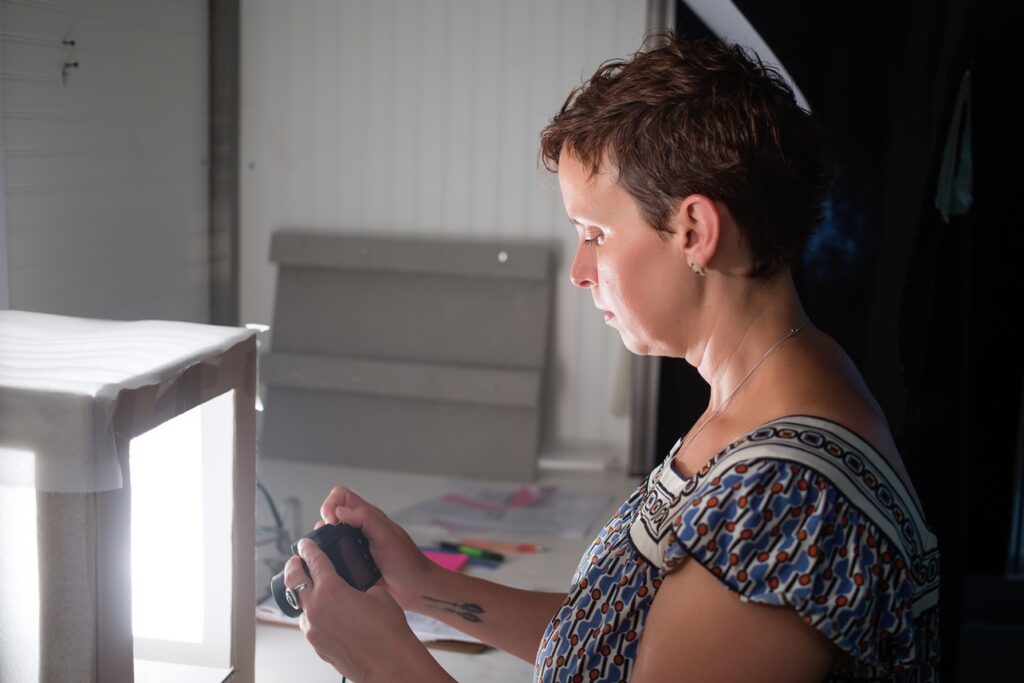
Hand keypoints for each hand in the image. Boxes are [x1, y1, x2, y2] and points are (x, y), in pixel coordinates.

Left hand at [285, 539, 433, 681]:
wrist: (389, 663)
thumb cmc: (387, 631)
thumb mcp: (377, 594)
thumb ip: (359, 584)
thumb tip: (353, 585)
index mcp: (331, 589)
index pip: (313, 560)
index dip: (308, 548)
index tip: (306, 544)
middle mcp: (316, 608)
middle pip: (294, 579)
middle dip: (294, 565)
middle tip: (297, 560)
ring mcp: (313, 629)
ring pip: (300, 604)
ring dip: (304, 593)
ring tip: (315, 589)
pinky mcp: (316, 644)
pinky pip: (309, 623)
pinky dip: (314, 614)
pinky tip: (329, 614)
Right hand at [317, 487, 434, 609]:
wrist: (413, 588)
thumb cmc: (406, 561)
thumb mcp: (387, 535)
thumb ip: (365, 519)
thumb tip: (340, 511)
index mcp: (368, 516)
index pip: (341, 497)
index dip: (332, 504)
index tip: (332, 520)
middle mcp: (358, 529)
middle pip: (330, 515)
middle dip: (324, 523)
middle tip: (328, 536)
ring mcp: (352, 547)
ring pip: (328, 537)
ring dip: (324, 543)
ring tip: (328, 553)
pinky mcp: (349, 565)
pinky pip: (331, 558)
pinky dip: (327, 560)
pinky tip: (332, 567)